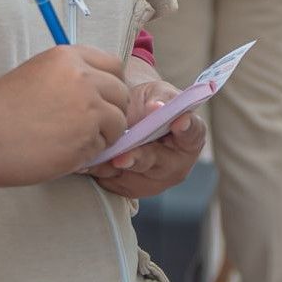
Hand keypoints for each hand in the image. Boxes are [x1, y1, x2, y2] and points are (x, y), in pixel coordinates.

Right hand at [0, 46, 129, 188]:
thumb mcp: (36, 74)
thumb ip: (69, 77)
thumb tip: (97, 91)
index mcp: (69, 57)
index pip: (114, 66)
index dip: (112, 85)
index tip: (104, 100)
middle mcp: (84, 77)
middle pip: (122, 93)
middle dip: (113, 112)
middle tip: (94, 127)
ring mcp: (88, 107)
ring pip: (118, 122)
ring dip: (105, 135)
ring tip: (77, 142)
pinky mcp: (86, 138)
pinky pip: (103, 147)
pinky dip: (90, 153)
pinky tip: (65, 154)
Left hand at [85, 79, 205, 199]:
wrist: (127, 118)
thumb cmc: (149, 103)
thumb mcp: (157, 93)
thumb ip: (160, 98)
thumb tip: (157, 107)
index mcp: (190, 138)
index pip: (193, 133)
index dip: (187, 128)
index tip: (179, 121)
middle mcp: (175, 164)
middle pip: (158, 162)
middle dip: (139, 157)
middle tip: (123, 157)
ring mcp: (153, 181)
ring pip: (131, 175)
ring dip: (113, 167)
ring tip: (97, 159)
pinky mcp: (129, 189)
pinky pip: (113, 182)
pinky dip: (100, 172)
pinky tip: (88, 163)